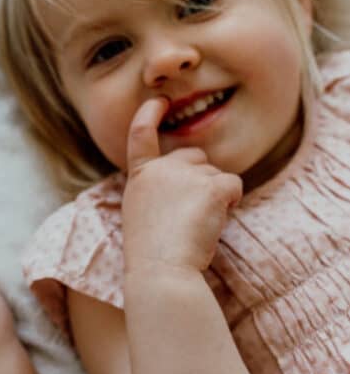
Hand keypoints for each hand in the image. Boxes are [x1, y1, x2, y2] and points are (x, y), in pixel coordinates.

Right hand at [122, 97, 242, 273]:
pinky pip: (233, 185)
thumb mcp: (143, 213)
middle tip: (192, 214)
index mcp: (139, 177)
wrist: (160, 271)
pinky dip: (231, 203)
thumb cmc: (154, 254)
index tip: (159, 102)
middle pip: (195, 157)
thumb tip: (196, 182)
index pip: (140, 134)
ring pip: (217, 175)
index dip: (149, 114)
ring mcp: (184, 174)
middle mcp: (160, 169)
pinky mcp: (210, 186)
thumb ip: (160, 191)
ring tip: (197, 226)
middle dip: (202, 177)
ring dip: (215, 198)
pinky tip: (214, 222)